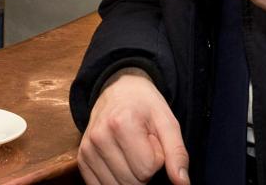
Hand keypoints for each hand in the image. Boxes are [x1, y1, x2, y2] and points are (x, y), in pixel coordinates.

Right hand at [78, 68, 189, 184]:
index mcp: (122, 123)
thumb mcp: (167, 122)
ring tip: (130, 151)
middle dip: (144, 170)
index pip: (148, 169)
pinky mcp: (81, 159)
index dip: (157, 158)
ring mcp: (87, 149)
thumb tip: (183, 183)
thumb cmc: (146, 107)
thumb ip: (177, 153)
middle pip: (133, 182)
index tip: (152, 139)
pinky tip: (118, 160)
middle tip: (142, 145)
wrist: (119, 91)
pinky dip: (116, 180)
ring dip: (131, 175)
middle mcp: (99, 137)